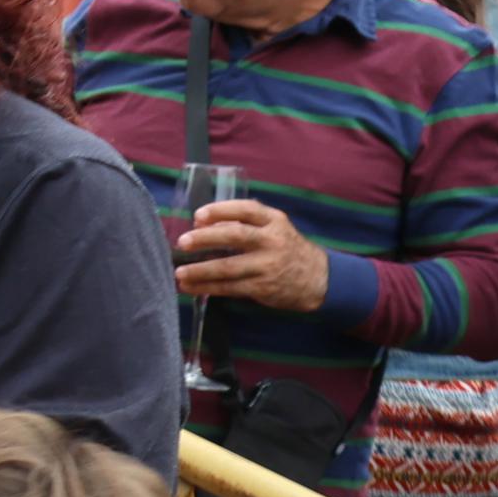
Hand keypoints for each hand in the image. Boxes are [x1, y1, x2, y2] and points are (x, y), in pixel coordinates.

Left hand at [173, 197, 329, 310]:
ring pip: (228, 267)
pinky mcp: (262, 287)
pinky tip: (189, 287)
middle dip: (205, 238)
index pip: (246, 209)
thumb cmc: (287, 249)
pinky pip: (229, 287)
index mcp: (275, 221)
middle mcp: (272, 241)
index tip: (197, 216)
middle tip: (182, 242)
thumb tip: (203, 224)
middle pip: (235, 236)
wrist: (319, 279)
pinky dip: (206, 287)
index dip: (220, 210)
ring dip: (199, 270)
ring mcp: (267, 265)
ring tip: (178, 272)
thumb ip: (247, 224)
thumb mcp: (275, 229)